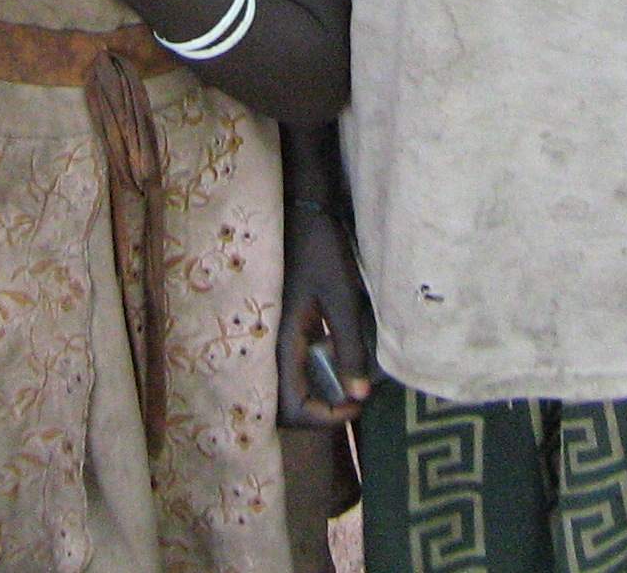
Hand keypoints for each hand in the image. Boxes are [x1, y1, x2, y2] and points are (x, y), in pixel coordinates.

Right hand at [278, 199, 373, 427]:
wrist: (300, 208)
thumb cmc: (320, 250)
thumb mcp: (342, 298)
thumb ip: (349, 347)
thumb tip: (358, 396)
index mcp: (281, 342)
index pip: (293, 407)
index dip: (326, 417)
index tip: (357, 406)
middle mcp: (268, 345)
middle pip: (282, 405)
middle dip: (318, 411)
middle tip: (351, 398)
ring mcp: (269, 335)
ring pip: (283, 386)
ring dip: (313, 393)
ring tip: (345, 380)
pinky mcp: (277, 324)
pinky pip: (287, 364)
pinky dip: (309, 372)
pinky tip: (331, 355)